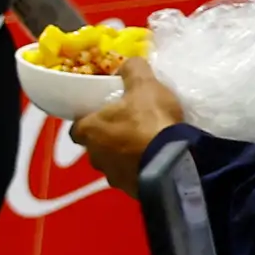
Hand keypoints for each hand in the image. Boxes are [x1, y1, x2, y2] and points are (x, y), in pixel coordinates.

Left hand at [68, 55, 189, 198]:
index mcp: (89, 131)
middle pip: (95, 146)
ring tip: (147, 144)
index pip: (77, 126)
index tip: (105, 112)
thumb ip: (133, 70)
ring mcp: (113, 177)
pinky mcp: (133, 191)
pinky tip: (158, 161)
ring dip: (125, 155)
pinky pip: (133, 177)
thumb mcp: (145, 86)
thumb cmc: (152, 121)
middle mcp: (94, 157)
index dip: (90, 119)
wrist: (176, 163)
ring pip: (113, 163)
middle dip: (109, 137)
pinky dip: (141, 169)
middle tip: (130, 125)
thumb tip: (128, 63)